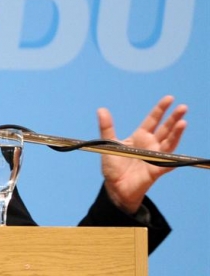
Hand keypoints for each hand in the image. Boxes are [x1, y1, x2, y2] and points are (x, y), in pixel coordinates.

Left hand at [97, 96, 186, 213]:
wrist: (115, 187)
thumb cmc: (113, 166)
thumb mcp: (108, 143)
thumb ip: (107, 127)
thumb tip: (101, 109)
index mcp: (140, 137)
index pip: (153, 120)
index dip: (160, 110)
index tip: (169, 98)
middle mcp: (151, 145)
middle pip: (165, 129)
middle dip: (174, 118)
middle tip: (183, 107)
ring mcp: (155, 157)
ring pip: (169, 142)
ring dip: (176, 133)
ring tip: (182, 122)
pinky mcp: (156, 169)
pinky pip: (167, 162)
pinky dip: (172, 155)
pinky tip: (177, 147)